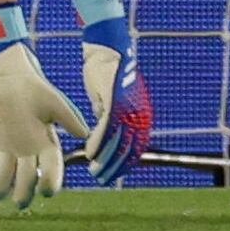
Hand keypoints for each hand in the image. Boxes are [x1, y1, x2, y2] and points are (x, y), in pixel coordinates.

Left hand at [0, 42, 87, 209]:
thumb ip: (69, 119)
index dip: (50, 181)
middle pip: (27, 177)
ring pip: (4, 171)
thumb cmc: (36, 90)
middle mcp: (27, 150)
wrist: (10, 78)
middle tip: (19, 204)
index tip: (48, 192)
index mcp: (46, 144)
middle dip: (23, 191)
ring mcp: (6, 146)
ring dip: (0, 183)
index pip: (51, 168)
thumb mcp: (55, 103)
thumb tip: (85, 134)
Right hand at [80, 0, 152, 182]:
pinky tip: (89, 151)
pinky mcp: (117, 102)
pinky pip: (107, 129)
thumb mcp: (110, 102)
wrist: (108, 52)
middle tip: (102, 178)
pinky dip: (98, 142)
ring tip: (96, 170)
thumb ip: (110, 119)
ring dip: (106, 159)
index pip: (134, 149)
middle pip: (129, 150)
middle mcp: (139, 117)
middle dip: (115, 167)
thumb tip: (103, 136)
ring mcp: (130, 110)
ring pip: (119, 143)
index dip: (122, 164)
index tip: (110, 174)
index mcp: (140, 118)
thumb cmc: (107, 76)